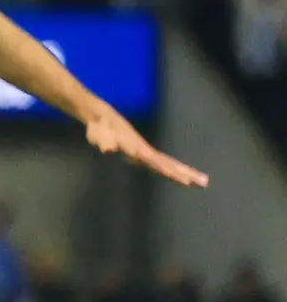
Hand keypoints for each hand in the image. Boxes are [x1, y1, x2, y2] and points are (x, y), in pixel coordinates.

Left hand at [86, 109, 208, 186]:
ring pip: (167, 163)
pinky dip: (174, 169)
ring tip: (203, 181)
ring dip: (184, 172)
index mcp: (136, 147)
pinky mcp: (142, 154)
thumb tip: (107, 149)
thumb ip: (103, 141)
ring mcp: (145, 151)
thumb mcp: (98, 133)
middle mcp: (144, 150)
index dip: (168, 170)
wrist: (103, 118)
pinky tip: (184, 176)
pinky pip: (161, 163)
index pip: (155, 161)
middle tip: (203, 182)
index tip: (183, 179)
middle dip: (184, 173)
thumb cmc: (99, 128)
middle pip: (167, 163)